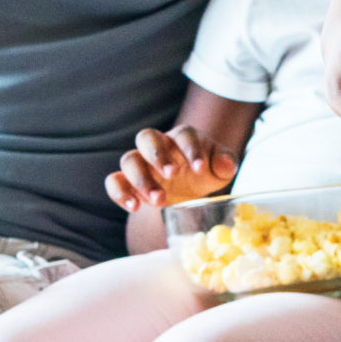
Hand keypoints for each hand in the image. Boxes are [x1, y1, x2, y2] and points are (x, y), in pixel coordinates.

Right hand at [105, 125, 237, 212]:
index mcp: (182, 138)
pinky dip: (119, 192)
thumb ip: (225, 163)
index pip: (183, 134)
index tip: (200, 169)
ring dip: (141, 179)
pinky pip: (114, 181)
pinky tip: (134, 207)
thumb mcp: (219, 169)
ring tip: (159, 201)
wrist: (188, 189)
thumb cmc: (203, 172)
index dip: (191, 149)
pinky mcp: (128, 181)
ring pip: (129, 160)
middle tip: (172, 175)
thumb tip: (226, 165)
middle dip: (158, 156)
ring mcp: (140, 162)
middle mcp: (157, 145)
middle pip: (146, 137)